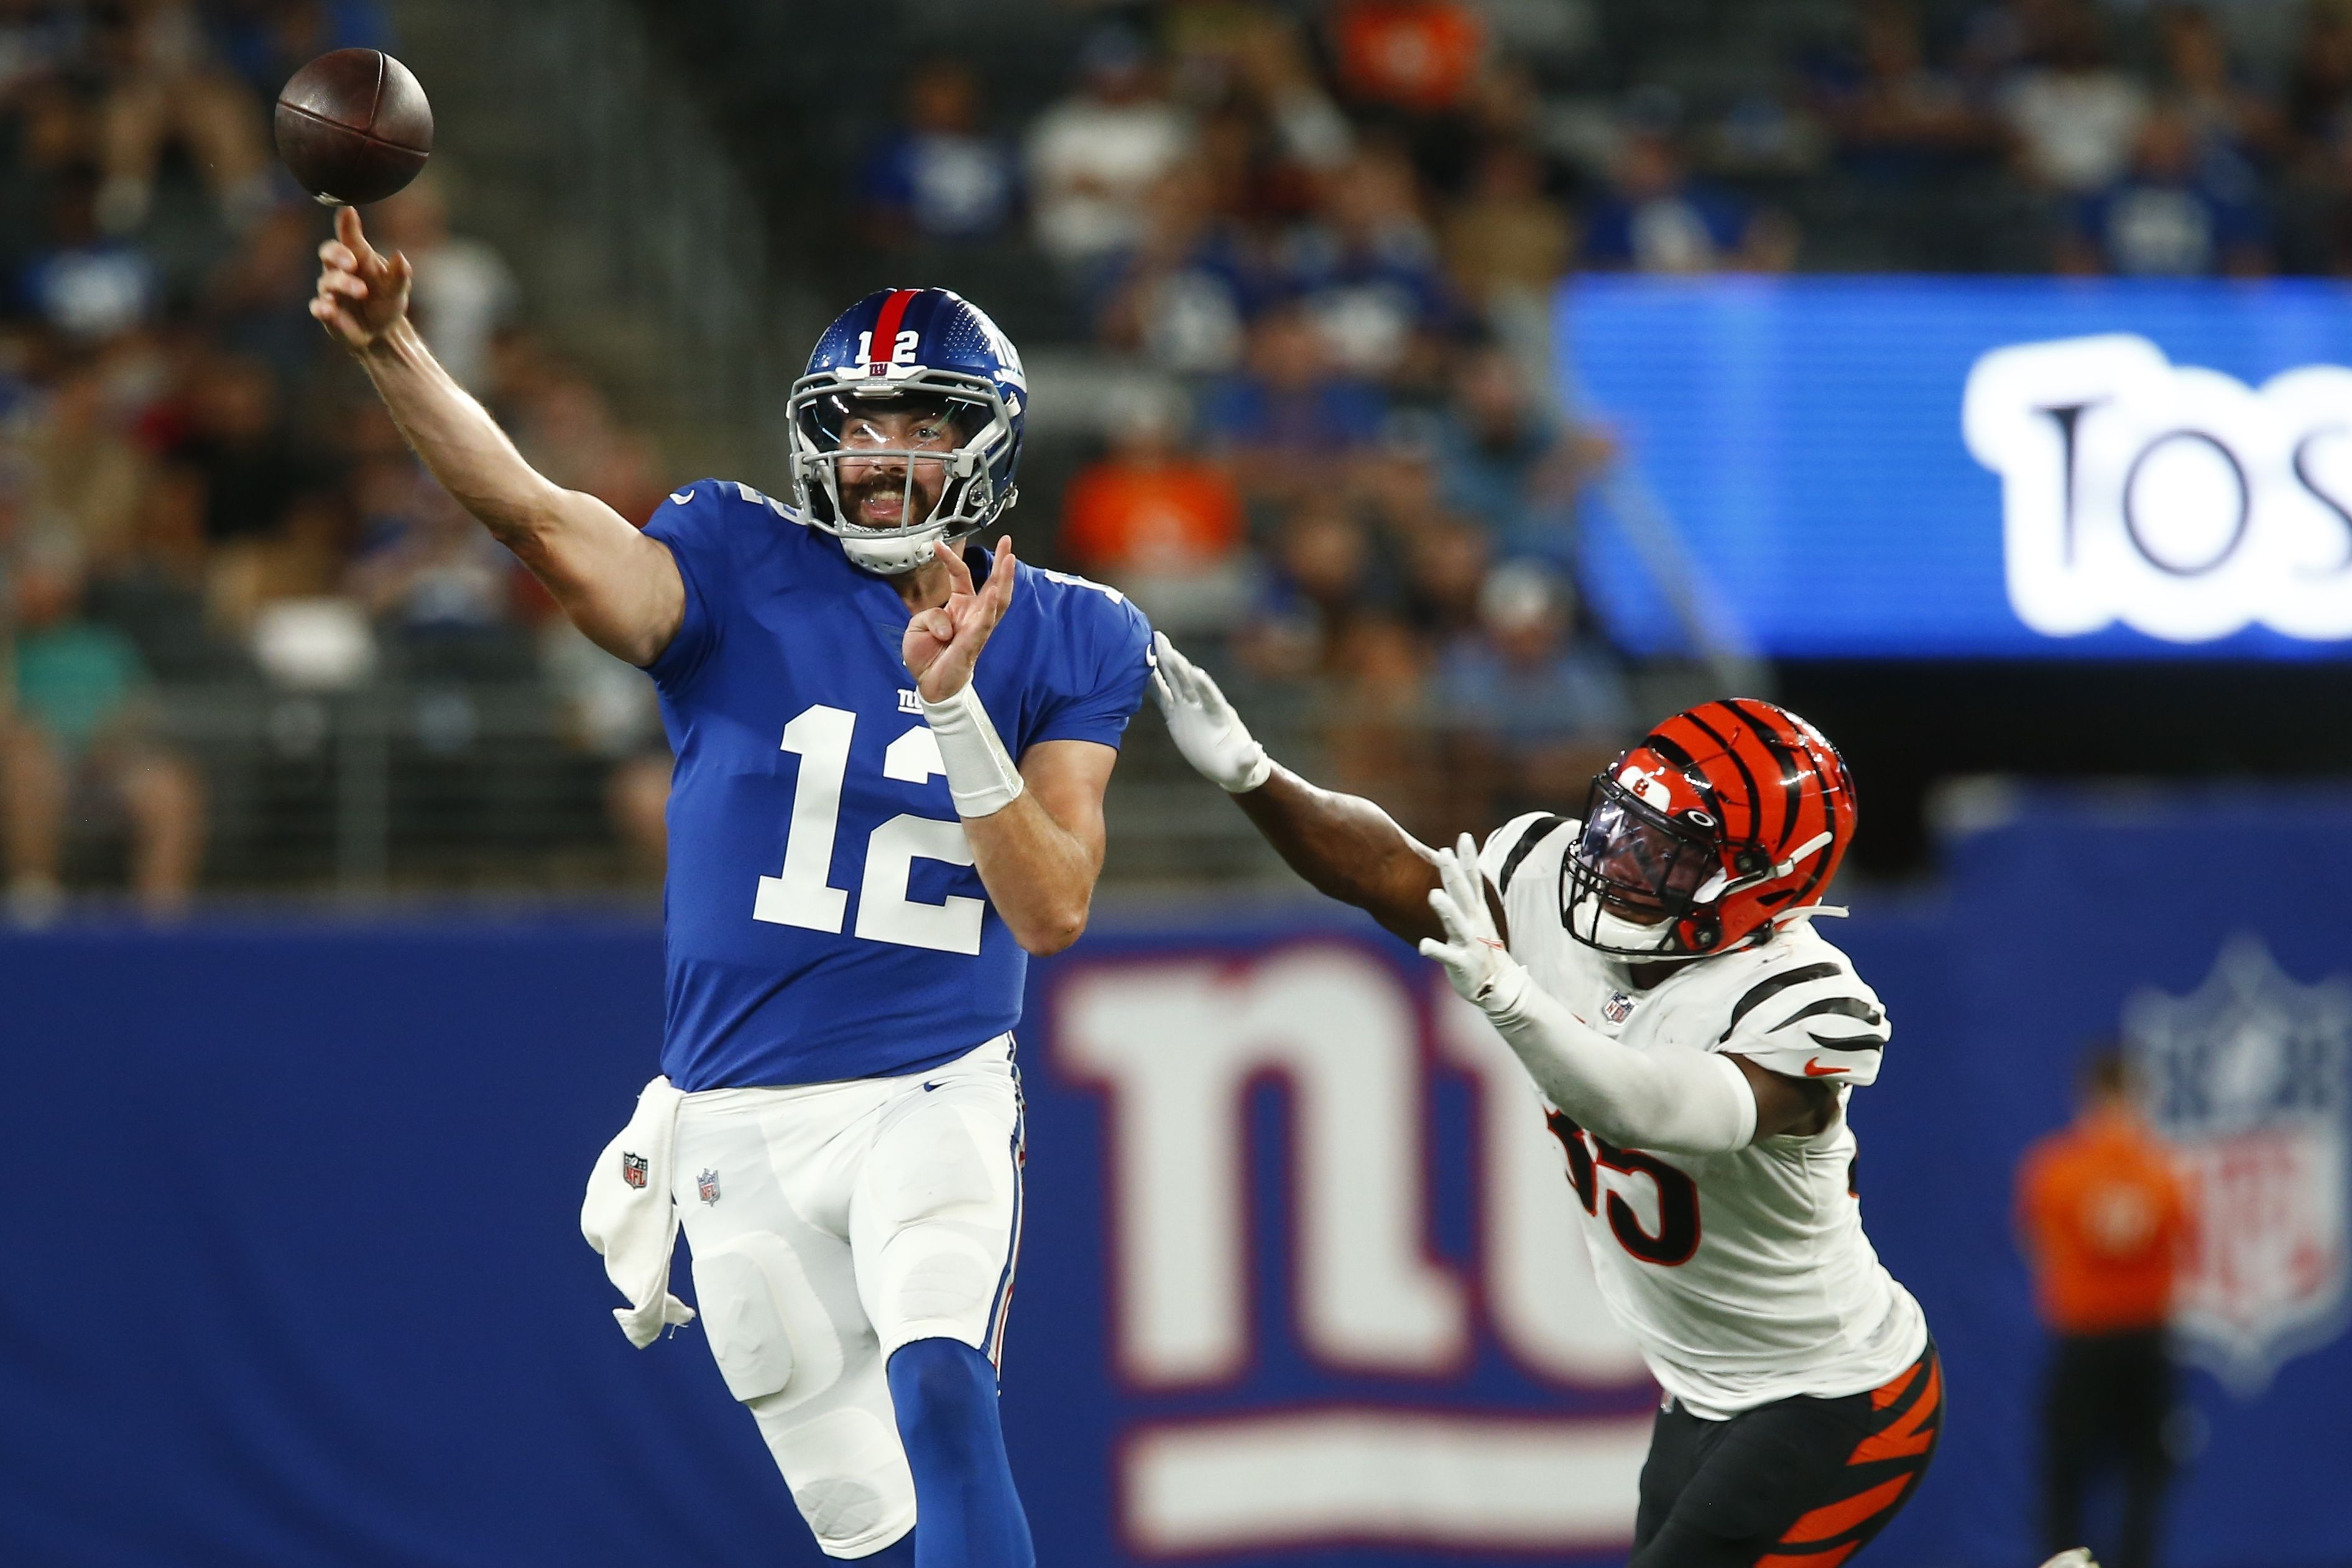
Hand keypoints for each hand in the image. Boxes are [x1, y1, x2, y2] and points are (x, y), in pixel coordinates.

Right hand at [310, 205, 412, 353]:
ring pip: (327, 281)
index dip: (346, 223)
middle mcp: (339, 270)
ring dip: (342, 284)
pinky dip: (322, 307)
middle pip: (329, 253)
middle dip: (338, 255)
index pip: (349, 237)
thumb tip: (399, 255)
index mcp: (358, 258)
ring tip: (361, 291)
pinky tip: (328, 310)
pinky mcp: (326, 312)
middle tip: (352, 262)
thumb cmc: (386, 301)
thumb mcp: (397, 289)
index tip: (347, 210)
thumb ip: (399, 273)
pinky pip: (318, 307)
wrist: (381, 332)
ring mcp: (331, 290)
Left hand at [905, 536, 1015, 700]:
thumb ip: (931, 616)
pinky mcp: (975, 642)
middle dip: (1002, 562)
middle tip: (1006, 541)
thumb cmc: (928, 656)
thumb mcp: (918, 626)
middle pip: (993, 584)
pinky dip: (989, 608)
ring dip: (1004, 580)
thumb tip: (947, 624)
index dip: (950, 558)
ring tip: (1009, 559)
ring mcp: (977, 628)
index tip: (937, 543)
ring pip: (997, 601)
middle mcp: (973, 615)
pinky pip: (985, 623)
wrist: (929, 684)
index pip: (961, 575)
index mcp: (961, 606)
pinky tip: (994, 593)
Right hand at [1150, 632, 1270, 792]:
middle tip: (1165, 642)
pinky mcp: (1176, 716)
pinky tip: (1142, 669)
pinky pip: (1163, 697)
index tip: (1196, 671)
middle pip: (1189, 682)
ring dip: (1166, 663)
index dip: (1205, 686)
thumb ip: (1248, 758)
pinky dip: (1153, 684)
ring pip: (1176, 682)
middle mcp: (1203, 707)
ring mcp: (1189, 709)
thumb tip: (1255, 753)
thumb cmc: (1239, 766)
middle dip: (1178, 664)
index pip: (1212, 699)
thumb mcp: (1244, 765)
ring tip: (1155, 641)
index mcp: (1221, 717)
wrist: (1228, 764)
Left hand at [1419, 833, 1527, 1012]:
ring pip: (1457, 924)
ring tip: (1434, 895)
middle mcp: (1474, 923)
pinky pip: (1448, 956)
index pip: (1473, 881)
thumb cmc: (1480, 948)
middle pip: (1464, 895)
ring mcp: (1470, 943)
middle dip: (1454, 874)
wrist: (1498, 985)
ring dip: (1447, 909)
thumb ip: (1461, 897)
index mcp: (1476, 912)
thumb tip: (1451, 871)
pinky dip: (1436, 950)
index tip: (1464, 837)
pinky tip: (1423, 945)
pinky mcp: (1463, 963)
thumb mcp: (1474, 920)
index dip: (1469, 859)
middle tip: (1444, 853)